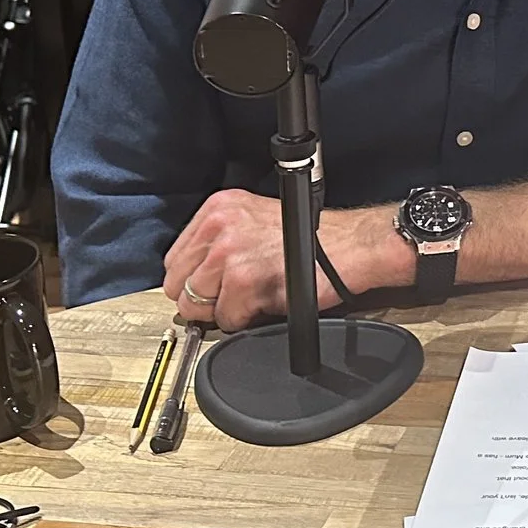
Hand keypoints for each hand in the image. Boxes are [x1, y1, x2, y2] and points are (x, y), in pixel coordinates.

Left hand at [162, 189, 404, 328]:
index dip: (193, 279)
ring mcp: (229, 252)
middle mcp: (219, 225)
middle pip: (178, 282)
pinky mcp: (244, 279)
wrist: (351, 245)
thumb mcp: (255, 219)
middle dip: (202, 298)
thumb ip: (223, 239)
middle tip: (229, 299)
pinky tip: (264, 303)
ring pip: (196, 303)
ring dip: (222, 310)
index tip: (209, 288)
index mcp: (219, 207)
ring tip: (250, 300)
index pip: (176, 257)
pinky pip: (225, 317)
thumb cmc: (313, 236)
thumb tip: (198, 275)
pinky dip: (243, 319)